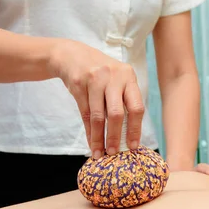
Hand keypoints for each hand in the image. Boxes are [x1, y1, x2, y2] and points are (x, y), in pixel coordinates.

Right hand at [47, 39, 144, 157]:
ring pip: (98, 116)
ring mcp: (95, 79)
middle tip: (114, 153)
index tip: (133, 146)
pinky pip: (85, 114)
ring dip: (99, 138)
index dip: (135, 129)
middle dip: (115, 136)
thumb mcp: (117, 80)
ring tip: (100, 153)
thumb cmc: (101, 73)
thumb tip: (129, 135)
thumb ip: (124, 101)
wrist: (71, 55)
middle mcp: (113, 77)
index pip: (137, 107)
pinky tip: (91, 142)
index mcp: (128, 77)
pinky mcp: (78, 84)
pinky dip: (88, 131)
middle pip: (117, 114)